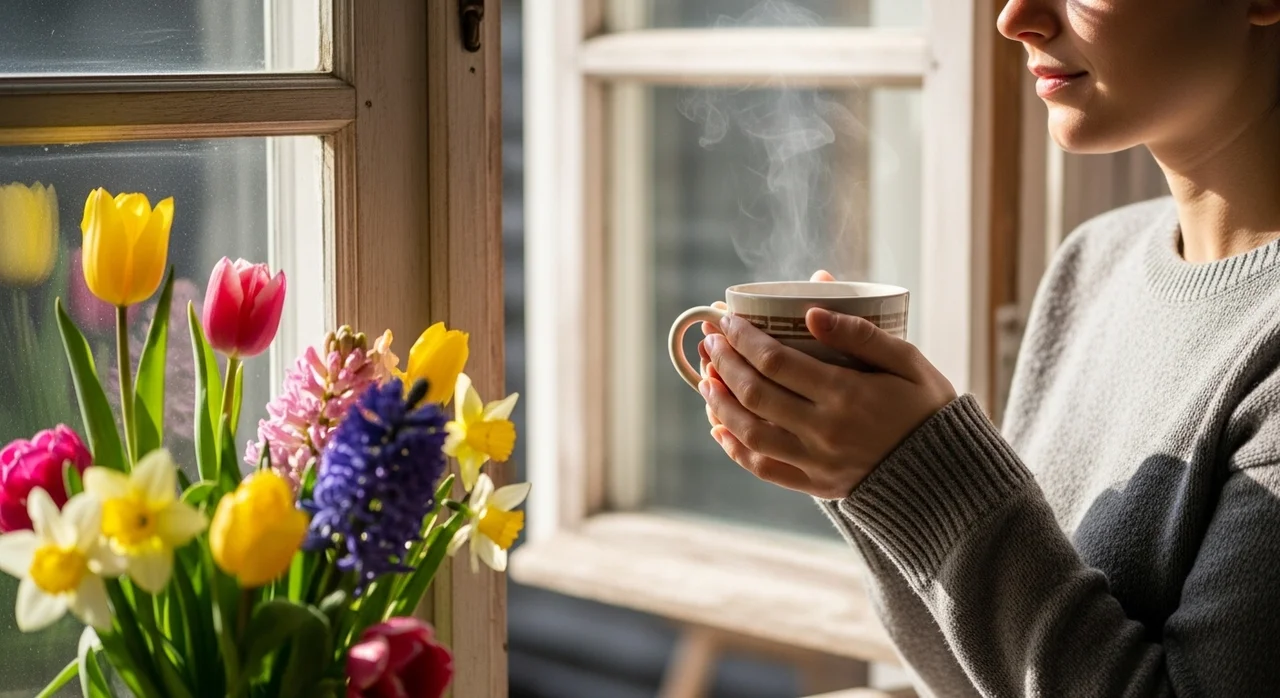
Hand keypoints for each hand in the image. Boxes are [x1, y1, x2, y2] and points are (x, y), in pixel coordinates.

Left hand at [697, 270, 956, 498]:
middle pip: (755, 394)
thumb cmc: (927, 407)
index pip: (776, 361)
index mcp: (847, 394)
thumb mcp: (907, 362)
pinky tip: (719, 428)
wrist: (950, 476)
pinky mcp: (816, 485)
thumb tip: (810, 310)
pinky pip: (764, 468)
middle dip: (724, 364)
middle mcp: (825, 430)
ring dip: (720, 404)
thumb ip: (861, 333)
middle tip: (709, 342)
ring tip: (706, 380)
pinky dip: (735, 448)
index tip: (726, 321)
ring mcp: (817, 461)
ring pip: (750, 432)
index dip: (743, 339)